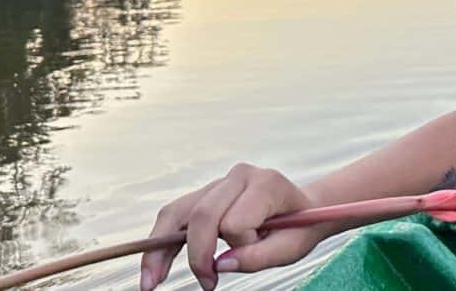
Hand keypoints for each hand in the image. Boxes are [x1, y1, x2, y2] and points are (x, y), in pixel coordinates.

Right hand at [140, 163, 322, 290]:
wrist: (305, 209)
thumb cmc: (299, 228)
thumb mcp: (291, 247)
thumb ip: (259, 257)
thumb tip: (221, 265)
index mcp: (266, 184)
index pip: (236, 220)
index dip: (241, 244)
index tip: (255, 251)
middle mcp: (239, 176)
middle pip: (202, 215)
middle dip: (196, 255)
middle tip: (207, 284)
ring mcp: (218, 182)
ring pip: (179, 213)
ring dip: (161, 249)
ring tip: (150, 283)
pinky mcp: (204, 194)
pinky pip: (175, 215)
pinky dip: (160, 242)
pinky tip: (153, 267)